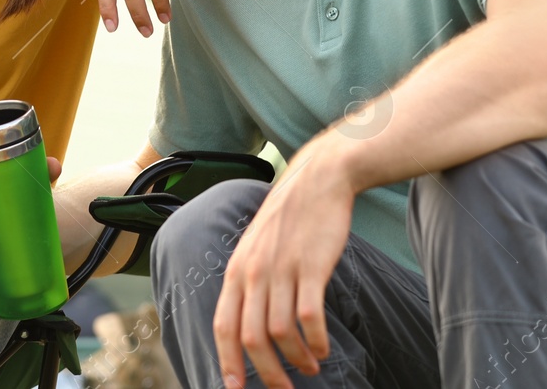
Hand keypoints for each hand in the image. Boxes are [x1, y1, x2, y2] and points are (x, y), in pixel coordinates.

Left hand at [214, 143, 355, 388]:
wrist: (319, 177)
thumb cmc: (290, 216)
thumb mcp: (256, 245)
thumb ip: (249, 279)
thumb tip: (249, 322)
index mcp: (237, 269)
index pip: (223, 326)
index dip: (228, 362)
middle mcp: (254, 272)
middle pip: (251, 337)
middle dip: (267, 373)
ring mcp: (282, 269)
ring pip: (281, 333)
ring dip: (296, 360)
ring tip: (310, 369)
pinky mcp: (311, 267)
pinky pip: (310, 318)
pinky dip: (316, 342)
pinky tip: (323, 350)